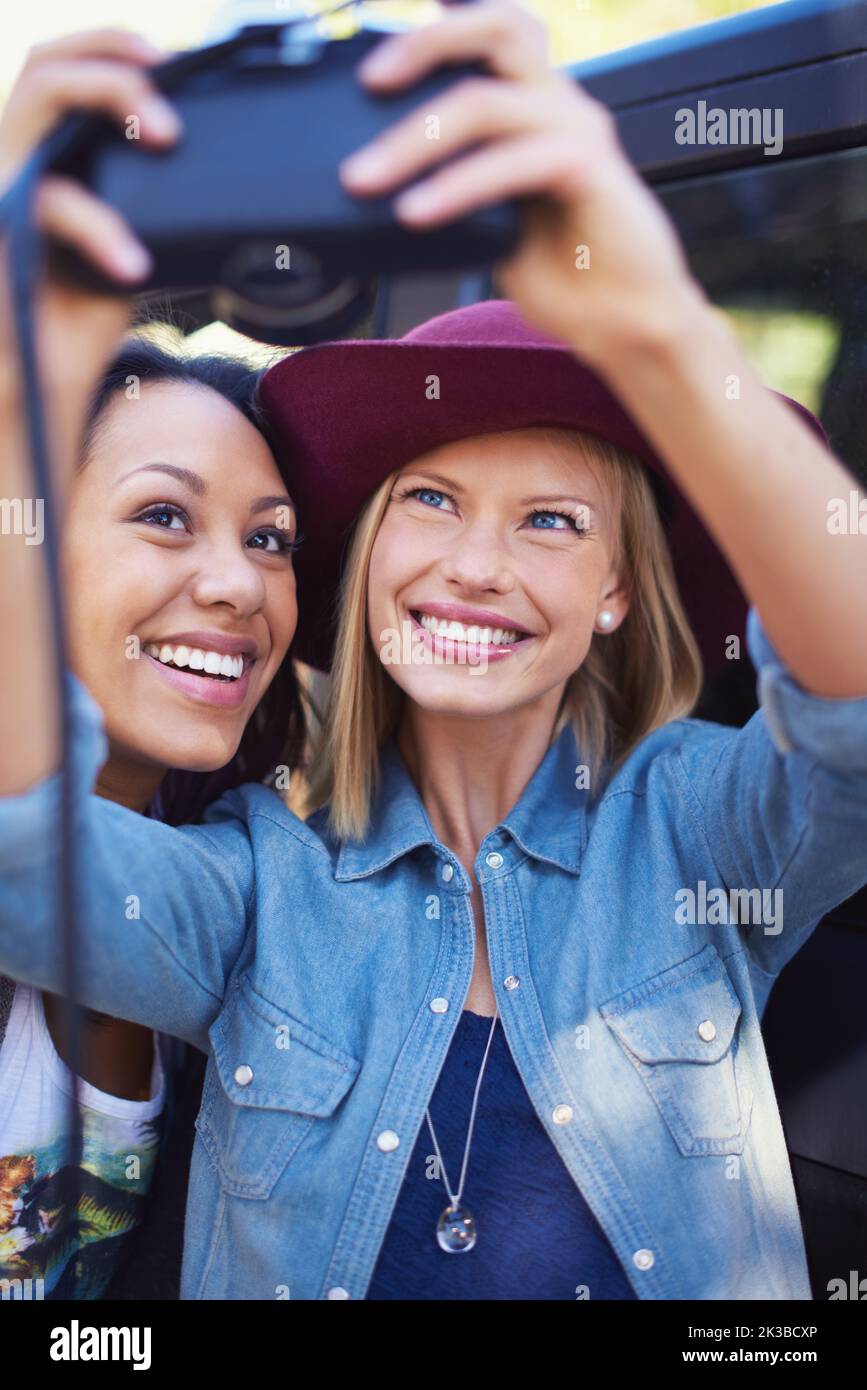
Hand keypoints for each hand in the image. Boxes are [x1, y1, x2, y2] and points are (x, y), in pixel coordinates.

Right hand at [0, 28, 181, 404]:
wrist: (37, 386)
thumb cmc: (79, 320)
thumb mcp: (126, 248)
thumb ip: (149, 206)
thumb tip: (226, 186)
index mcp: (40, 155)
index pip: (62, 66)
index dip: (112, 44)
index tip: (178, 58)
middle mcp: (9, 158)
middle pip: (45, 60)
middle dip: (113, 53)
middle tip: (172, 74)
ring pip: (38, 99)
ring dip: (109, 94)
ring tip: (169, 137)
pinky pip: (52, 202)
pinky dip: (100, 226)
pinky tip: (136, 265)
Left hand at [340, 0, 702, 368]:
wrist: (621, 321)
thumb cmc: (562, 275)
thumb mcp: (486, 222)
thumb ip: (449, 183)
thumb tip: (371, 179)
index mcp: (536, 106)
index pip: (493, 31)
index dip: (445, 21)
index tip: (381, 42)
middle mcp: (559, 104)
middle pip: (497, 29)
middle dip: (425, 44)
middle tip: (370, 82)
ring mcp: (578, 130)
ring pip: (485, 101)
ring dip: (413, 138)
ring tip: (364, 178)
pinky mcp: (589, 168)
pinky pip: (510, 161)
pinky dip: (454, 186)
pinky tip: (415, 211)